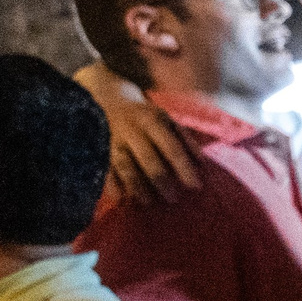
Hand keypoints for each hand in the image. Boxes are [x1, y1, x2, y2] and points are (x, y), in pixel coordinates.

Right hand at [74, 62, 199, 204]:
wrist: (106, 97)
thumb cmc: (144, 114)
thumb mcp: (167, 118)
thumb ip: (185, 139)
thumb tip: (203, 162)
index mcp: (152, 121)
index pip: (172, 147)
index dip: (184, 167)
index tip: (196, 186)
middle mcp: (132, 131)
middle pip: (148, 159)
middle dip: (161, 180)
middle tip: (173, 199)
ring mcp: (113, 140)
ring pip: (125, 166)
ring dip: (137, 186)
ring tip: (147, 203)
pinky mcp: (98, 148)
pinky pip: (104, 169)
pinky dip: (111, 185)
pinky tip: (120, 199)